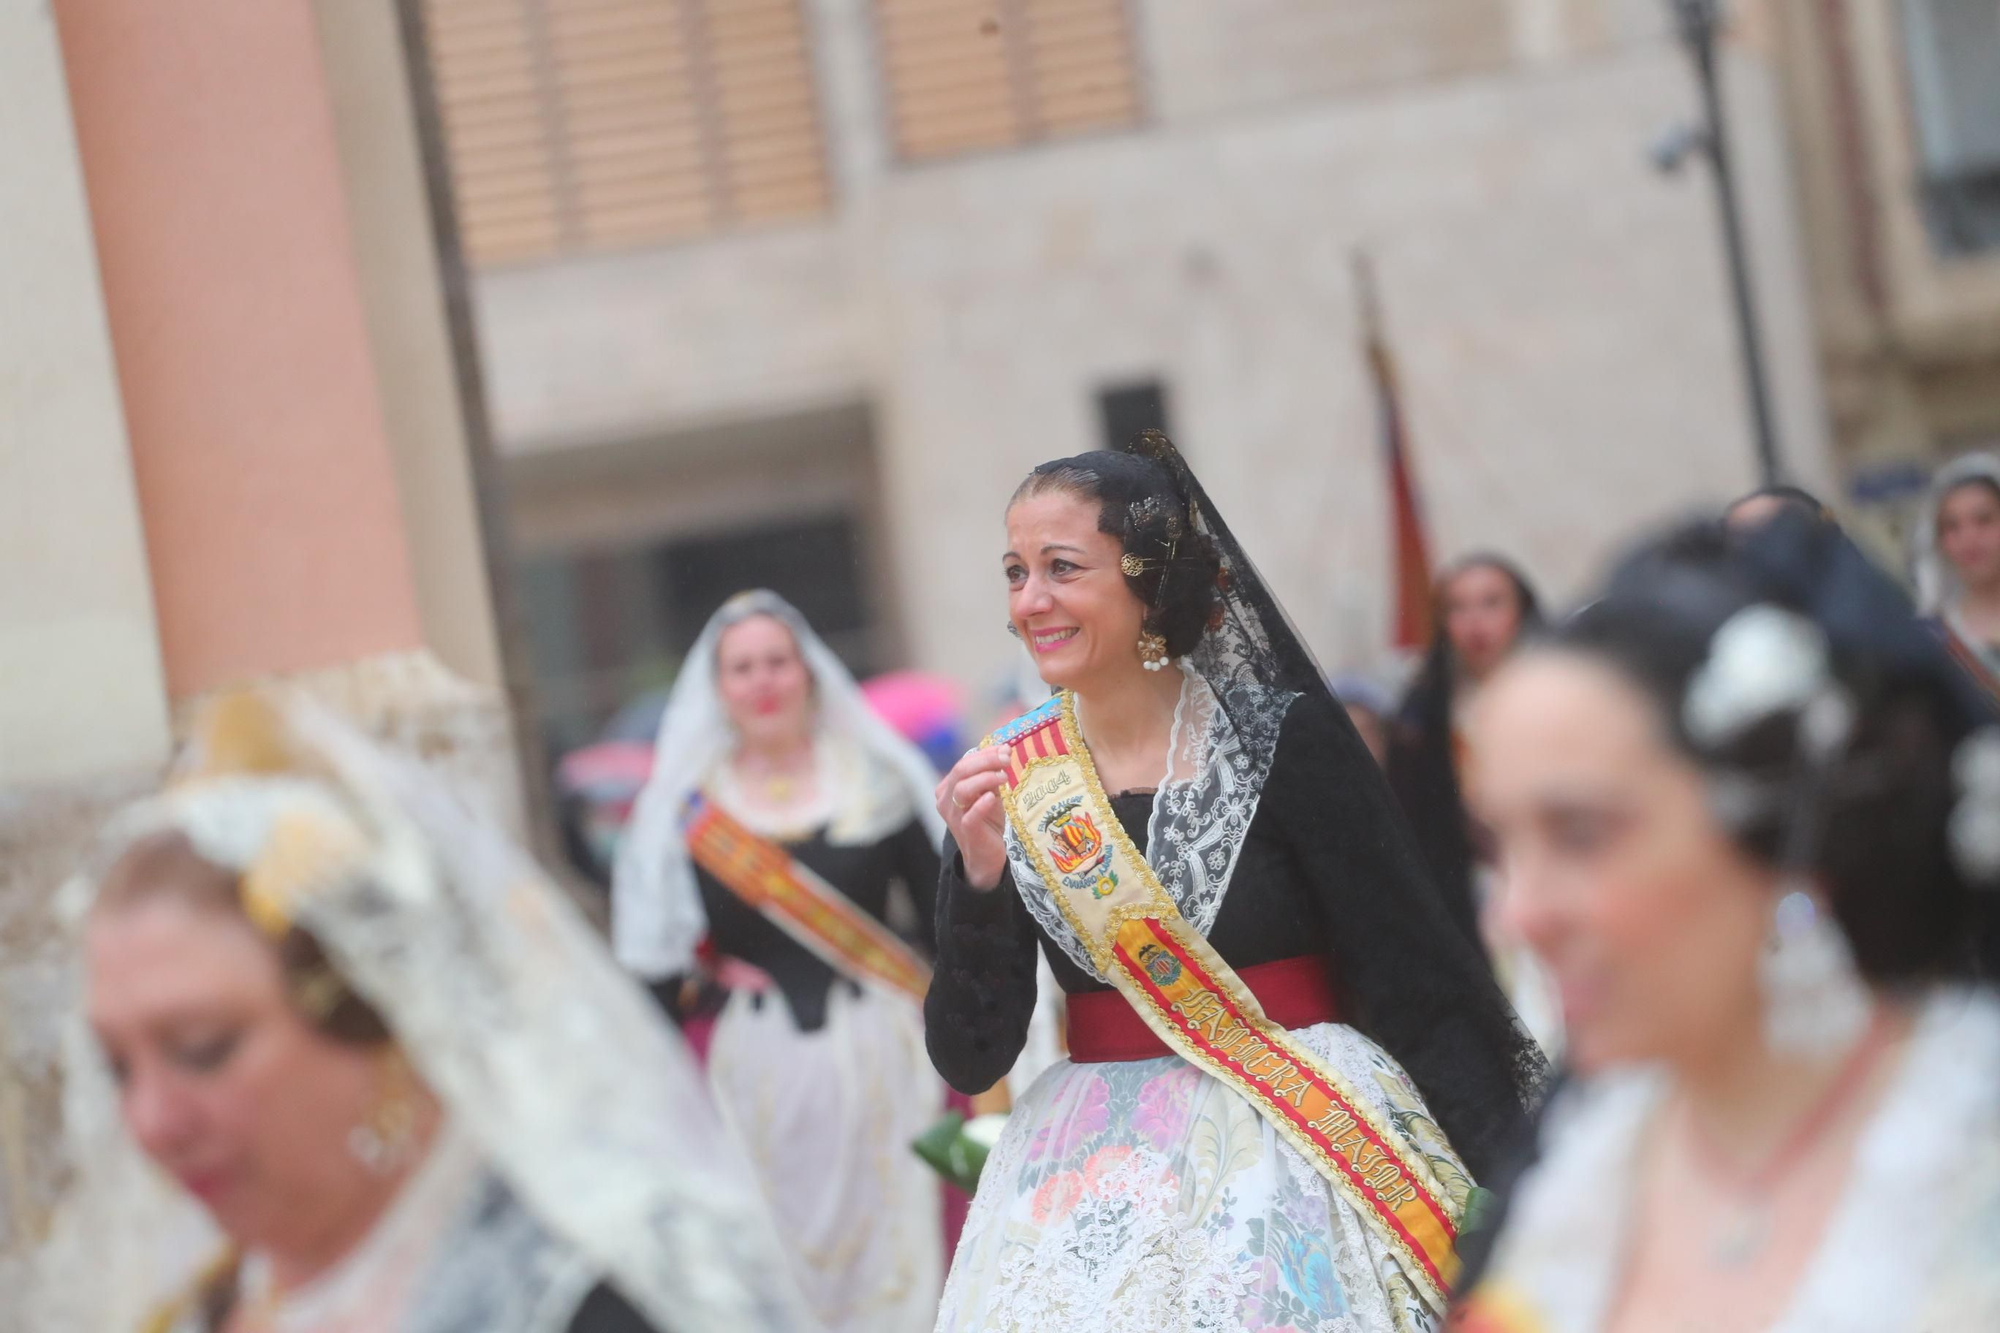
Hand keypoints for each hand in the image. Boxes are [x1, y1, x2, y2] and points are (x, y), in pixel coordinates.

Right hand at [936, 746, 1011, 889]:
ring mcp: (953, 815)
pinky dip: (981, 803)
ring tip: (1004, 777)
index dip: (985, 754)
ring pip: (962, 789)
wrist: (985, 855)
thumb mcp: (989, 793)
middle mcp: (945, 799)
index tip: (1005, 749)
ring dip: (985, 778)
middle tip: (1006, 759)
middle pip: (961, 771)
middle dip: (986, 761)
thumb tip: (1004, 749)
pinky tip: (993, 797)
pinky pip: (970, 815)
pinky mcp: (965, 830)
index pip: (964, 763)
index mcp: (948, 787)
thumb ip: (992, 774)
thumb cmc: (987, 821)